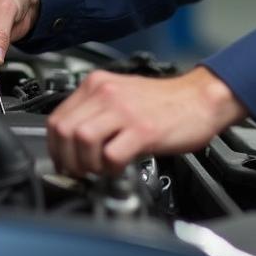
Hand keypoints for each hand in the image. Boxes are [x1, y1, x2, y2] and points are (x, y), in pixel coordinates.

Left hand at [47, 66, 246, 176]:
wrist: (200, 98)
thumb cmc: (164, 102)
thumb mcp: (121, 96)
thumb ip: (96, 112)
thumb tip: (71, 143)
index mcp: (98, 84)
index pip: (57, 119)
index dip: (55, 148)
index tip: (63, 162)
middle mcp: (107, 93)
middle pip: (63, 130)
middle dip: (67, 160)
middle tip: (80, 171)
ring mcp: (124, 110)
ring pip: (81, 140)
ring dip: (87, 164)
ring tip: (100, 169)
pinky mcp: (143, 129)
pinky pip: (110, 155)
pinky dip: (110, 169)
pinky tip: (120, 167)